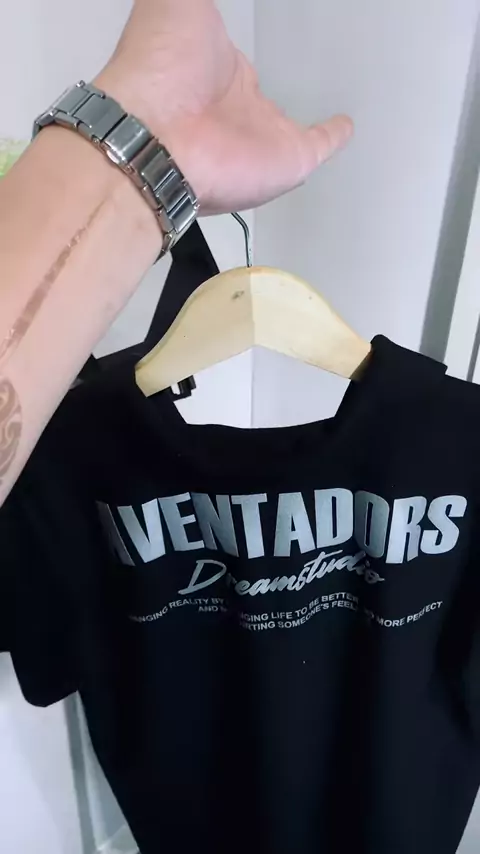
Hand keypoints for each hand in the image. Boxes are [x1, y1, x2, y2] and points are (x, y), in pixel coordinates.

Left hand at [96, 0, 352, 215]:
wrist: (157, 136)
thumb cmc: (158, 69)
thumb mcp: (175, 1)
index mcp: (206, 69)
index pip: (229, 60)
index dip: (236, 54)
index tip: (246, 40)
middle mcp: (230, 107)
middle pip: (253, 101)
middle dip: (262, 94)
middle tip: (281, 78)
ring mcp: (258, 136)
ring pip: (285, 128)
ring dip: (299, 120)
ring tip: (317, 103)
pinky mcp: (286, 159)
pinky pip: (319, 147)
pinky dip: (335, 138)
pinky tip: (344, 127)